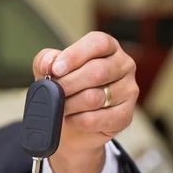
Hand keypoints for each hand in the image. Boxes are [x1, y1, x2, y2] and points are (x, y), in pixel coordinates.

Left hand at [32, 31, 138, 172]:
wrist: (70, 129)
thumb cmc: (60, 95)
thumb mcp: (46, 76)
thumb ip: (44, 63)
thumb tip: (46, 63)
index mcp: (104, 50)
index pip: (97, 43)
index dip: (75, 55)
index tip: (54, 69)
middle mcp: (122, 67)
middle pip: (96, 71)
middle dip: (68, 84)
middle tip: (53, 94)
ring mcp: (128, 92)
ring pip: (98, 95)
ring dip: (72, 104)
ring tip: (60, 109)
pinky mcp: (127, 116)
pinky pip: (103, 119)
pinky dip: (81, 121)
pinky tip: (72, 121)